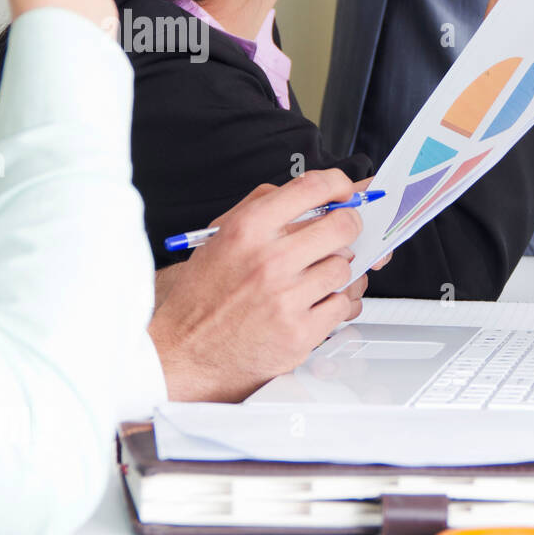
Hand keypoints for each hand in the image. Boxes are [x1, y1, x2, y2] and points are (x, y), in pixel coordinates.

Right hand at [149, 169, 371, 401]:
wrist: (185, 349)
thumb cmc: (204, 295)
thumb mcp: (221, 237)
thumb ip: (264, 208)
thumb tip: (313, 195)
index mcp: (248, 229)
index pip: (312, 187)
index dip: (339, 185)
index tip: (345, 193)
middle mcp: (269, 261)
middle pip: (342, 227)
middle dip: (348, 228)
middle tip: (341, 236)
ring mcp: (287, 298)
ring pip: (345, 267)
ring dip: (336, 271)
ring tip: (313, 278)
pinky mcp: (300, 332)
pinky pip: (343, 304)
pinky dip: (334, 303)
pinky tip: (312, 304)